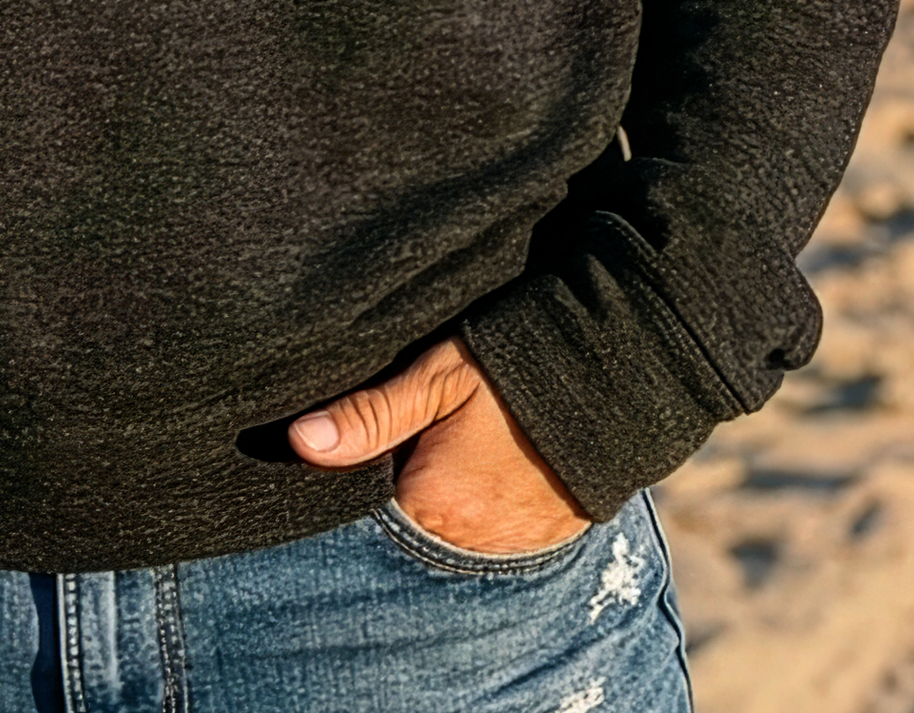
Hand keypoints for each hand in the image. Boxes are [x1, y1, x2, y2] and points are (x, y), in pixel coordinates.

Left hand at [289, 336, 590, 556]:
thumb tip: (300, 443)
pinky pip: (491, 536)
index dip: (356, 483)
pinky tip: (482, 473)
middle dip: (399, 492)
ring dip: (441, 503)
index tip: (357, 449)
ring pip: (450, 534)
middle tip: (413, 441)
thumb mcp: (438, 377)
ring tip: (450, 454)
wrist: (614, 376)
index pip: (368, 514)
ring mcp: (509, 547)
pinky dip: (478, 511)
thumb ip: (370, 414)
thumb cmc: (516, 367)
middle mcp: (469, 542)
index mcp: (433, 505)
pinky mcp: (542, 540)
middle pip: (409, 528)